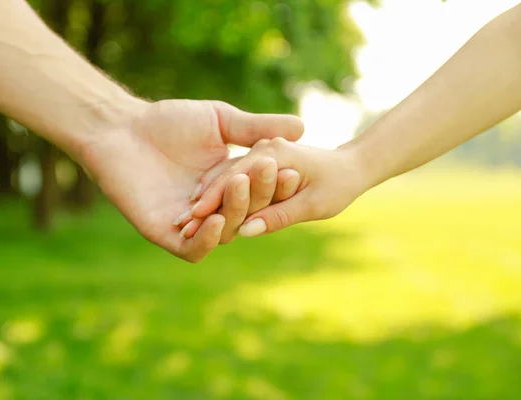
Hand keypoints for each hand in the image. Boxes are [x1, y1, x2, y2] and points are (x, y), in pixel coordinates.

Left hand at [79, 99, 303, 261]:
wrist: (121, 128)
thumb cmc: (168, 121)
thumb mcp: (221, 121)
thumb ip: (257, 128)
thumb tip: (303, 128)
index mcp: (230, 185)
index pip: (261, 192)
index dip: (276, 184)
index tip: (291, 168)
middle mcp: (214, 208)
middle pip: (247, 214)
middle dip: (259, 195)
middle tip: (269, 171)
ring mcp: (191, 224)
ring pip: (225, 233)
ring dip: (235, 212)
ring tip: (240, 186)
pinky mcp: (165, 234)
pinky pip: (192, 249)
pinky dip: (207, 240)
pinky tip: (216, 220)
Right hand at [191, 137, 368, 236]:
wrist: (352, 167)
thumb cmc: (339, 184)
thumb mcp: (314, 203)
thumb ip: (279, 215)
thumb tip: (247, 231)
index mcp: (274, 156)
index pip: (234, 178)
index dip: (213, 199)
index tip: (191, 219)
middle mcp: (262, 152)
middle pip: (225, 177)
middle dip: (204, 199)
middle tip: (181, 222)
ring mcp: (258, 157)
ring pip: (225, 176)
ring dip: (207, 195)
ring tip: (185, 218)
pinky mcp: (257, 164)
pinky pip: (233, 175)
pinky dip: (218, 189)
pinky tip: (203, 204)